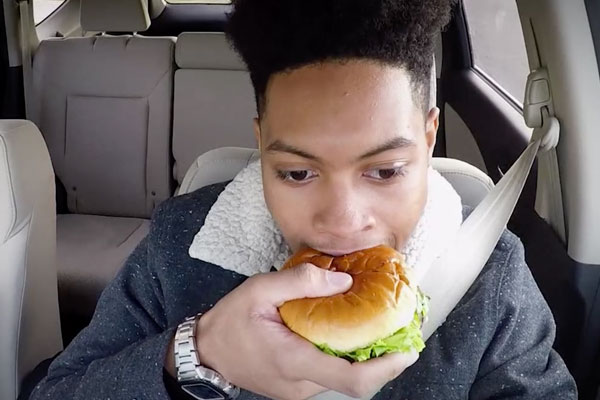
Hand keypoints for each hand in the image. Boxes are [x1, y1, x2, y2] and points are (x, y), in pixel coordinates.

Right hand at [195, 264, 418, 399]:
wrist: (207, 352)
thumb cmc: (230, 322)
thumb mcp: (259, 290)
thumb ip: (301, 282)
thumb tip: (344, 280)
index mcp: (293, 360)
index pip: (351, 379)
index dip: (386, 368)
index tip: (407, 349)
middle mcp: (301, 382)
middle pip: (357, 382)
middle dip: (386, 360)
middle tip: (403, 331)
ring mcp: (300, 388)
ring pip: (346, 379)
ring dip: (369, 358)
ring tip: (382, 327)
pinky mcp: (298, 386)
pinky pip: (332, 374)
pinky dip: (349, 357)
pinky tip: (352, 334)